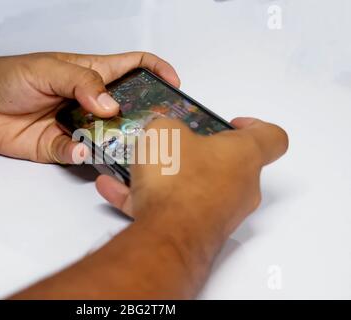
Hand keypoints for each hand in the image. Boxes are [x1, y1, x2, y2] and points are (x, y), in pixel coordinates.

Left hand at [0, 52, 179, 162]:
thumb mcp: (48, 68)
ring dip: (116, 143)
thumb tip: (110, 104)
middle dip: (144, 116)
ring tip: (122, 146)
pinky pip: (79, 155)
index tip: (174, 83)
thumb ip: (81, 83)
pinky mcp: (61, 147)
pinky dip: (82, 155)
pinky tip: (78, 149)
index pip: (132, 66)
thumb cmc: (8, 76)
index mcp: (91, 74)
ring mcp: (78, 126)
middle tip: (155, 127)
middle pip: (127, 108)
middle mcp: (89, 101)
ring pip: (108, 137)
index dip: (156, 70)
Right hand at [96, 117, 287, 241]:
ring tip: (135, 167)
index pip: (270, 137)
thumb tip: (162, 133)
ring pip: (193, 187)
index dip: (255, 125)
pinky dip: (146, 198)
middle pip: (225, 163)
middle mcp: (240, 186)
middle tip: (172, 145)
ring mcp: (220, 212)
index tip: (233, 123)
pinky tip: (115, 188)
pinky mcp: (197, 231)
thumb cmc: (179, 179)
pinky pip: (170, 208)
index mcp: (244, 155)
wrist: (168, 235)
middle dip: (197, 153)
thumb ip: (166, 126)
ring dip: (166, 176)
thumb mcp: (164, 131)